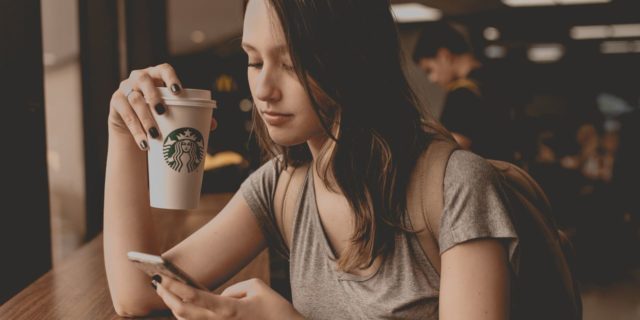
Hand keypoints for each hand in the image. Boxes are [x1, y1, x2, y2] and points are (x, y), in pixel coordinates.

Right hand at [108, 63, 216, 149]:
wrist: (133, 125)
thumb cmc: (159, 114)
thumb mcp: (173, 112)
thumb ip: (191, 115)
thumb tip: (213, 124)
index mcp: (157, 75)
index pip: (164, 69)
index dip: (170, 78)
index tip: (178, 91)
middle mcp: (139, 77)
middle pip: (144, 81)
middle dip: (154, 96)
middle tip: (163, 112)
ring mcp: (125, 88)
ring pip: (135, 100)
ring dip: (145, 118)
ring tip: (155, 135)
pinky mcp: (116, 102)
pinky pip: (125, 114)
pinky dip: (135, 130)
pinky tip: (144, 143)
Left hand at [153, 275, 303, 319]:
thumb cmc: (276, 309)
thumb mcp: (257, 288)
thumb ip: (234, 289)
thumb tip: (220, 297)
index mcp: (229, 310)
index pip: (194, 297)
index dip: (175, 286)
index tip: (161, 277)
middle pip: (183, 312)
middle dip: (167, 297)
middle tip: (157, 283)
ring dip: (174, 307)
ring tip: (166, 292)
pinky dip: (188, 316)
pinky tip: (182, 307)